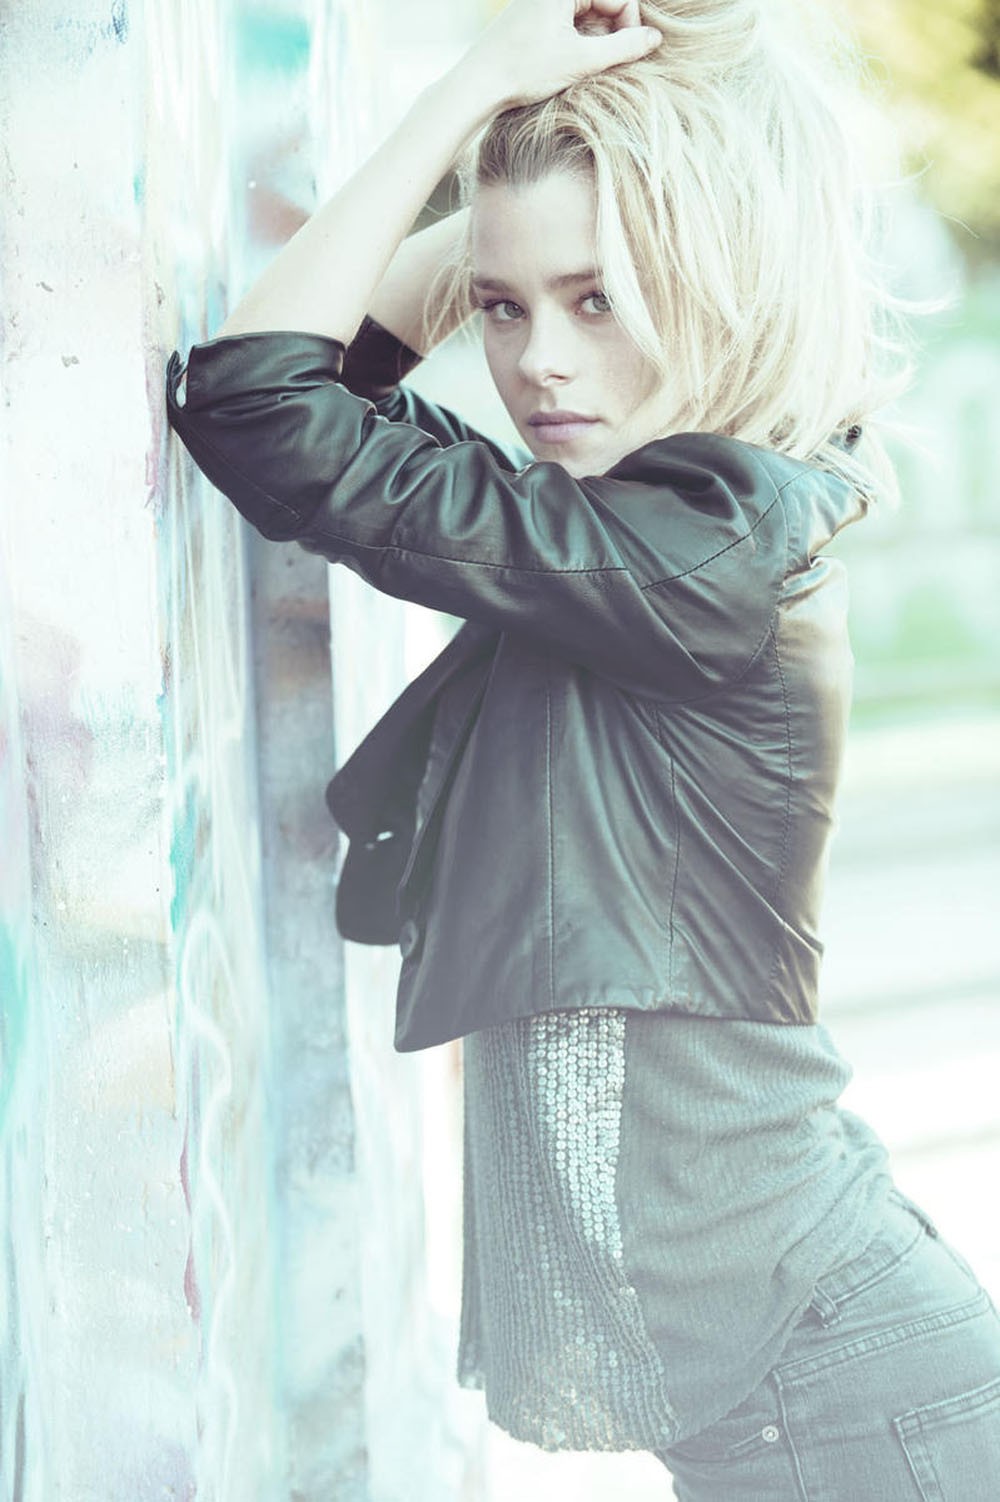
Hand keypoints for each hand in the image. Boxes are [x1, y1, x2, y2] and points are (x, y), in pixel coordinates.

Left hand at [459, 0, 661, 110]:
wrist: (477, 84)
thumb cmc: (523, 71)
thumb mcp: (580, 60)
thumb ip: (622, 48)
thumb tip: (654, 39)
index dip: (629, 26)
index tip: (629, 55)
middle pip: (603, 2)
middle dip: (612, 32)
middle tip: (608, 63)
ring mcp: (541, 2)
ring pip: (587, 14)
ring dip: (596, 39)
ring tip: (585, 65)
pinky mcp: (532, 16)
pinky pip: (568, 21)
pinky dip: (577, 41)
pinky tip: (568, 63)